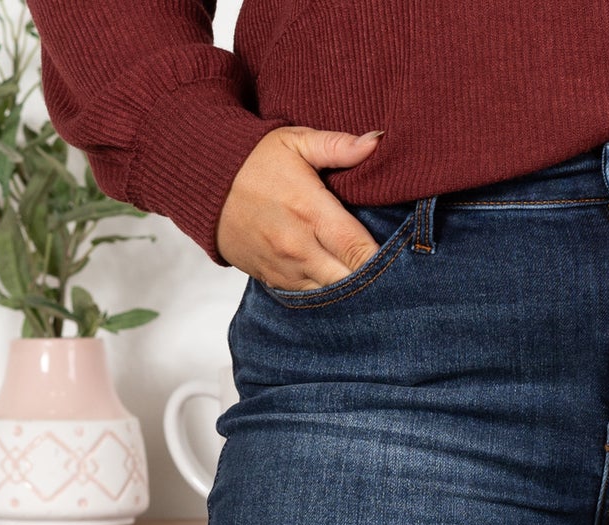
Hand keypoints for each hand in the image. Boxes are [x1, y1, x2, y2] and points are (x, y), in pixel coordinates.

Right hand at [216, 127, 383, 288]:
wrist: (204, 183)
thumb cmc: (254, 158)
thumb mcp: (295, 141)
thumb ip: (338, 146)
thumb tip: (377, 141)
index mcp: (310, 211)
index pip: (360, 251)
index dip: (386, 262)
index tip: (404, 260)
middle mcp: (298, 247)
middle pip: (351, 282)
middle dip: (373, 281)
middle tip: (394, 274)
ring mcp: (285, 269)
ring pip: (332, 296)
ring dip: (352, 292)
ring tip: (372, 283)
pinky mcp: (273, 281)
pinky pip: (311, 299)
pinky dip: (328, 294)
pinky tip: (342, 284)